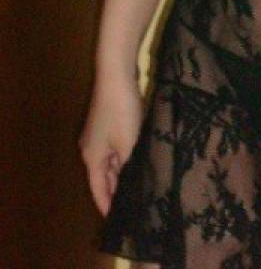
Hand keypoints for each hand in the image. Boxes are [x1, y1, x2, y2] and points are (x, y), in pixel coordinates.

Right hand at [78, 72, 142, 215]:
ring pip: (109, 162)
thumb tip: (130, 181)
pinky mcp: (107, 122)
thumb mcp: (128, 143)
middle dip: (114, 190)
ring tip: (135, 187)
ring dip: (120, 174)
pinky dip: (123, 158)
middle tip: (130, 206)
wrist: (116, 76)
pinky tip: (136, 161)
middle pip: (102, 176)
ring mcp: (97, 134)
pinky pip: (114, 149)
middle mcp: (90, 148)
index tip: (116, 220)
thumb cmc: (121, 112)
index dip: (106, 204)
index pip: (98, 189)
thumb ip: (128, 165)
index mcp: (92, 157)